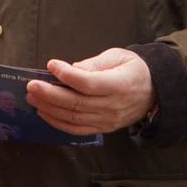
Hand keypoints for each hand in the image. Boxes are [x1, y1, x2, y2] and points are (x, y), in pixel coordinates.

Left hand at [24, 47, 154, 134]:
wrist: (155, 92)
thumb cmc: (134, 69)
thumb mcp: (118, 57)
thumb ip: (94, 64)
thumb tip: (70, 70)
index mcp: (120, 85)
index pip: (89, 83)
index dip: (67, 76)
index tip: (51, 64)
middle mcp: (113, 106)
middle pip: (76, 103)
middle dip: (50, 94)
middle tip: (31, 85)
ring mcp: (107, 120)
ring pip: (73, 118)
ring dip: (49, 109)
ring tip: (32, 97)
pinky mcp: (103, 128)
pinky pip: (77, 130)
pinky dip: (57, 122)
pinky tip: (43, 112)